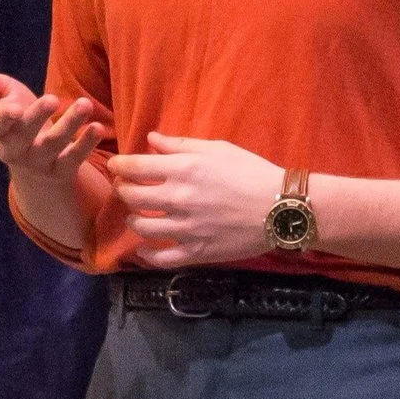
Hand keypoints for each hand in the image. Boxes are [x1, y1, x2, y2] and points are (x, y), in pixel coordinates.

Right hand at [0, 57, 104, 181]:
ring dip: (69, 125)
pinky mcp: (61, 170)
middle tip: (52, 98)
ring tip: (85, 104)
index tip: (15, 108)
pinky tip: (98, 127)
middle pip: (24, 135)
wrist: (32, 161)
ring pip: (53, 145)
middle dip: (37, 117)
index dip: (3, 117)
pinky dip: (86, 144)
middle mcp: (13, 150)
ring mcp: (37, 163)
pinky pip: (73, 159)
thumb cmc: (14, 117)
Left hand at [106, 132, 283, 267]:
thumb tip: (150, 140)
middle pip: (132, 196)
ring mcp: (187, 228)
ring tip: (136, 216)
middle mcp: (179, 198)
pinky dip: (147, 255)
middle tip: (126, 189)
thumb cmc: (253, 172)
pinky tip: (144, 249)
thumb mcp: (219, 149)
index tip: (117, 166)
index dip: (119, 166)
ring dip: (132, 219)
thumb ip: (181, 145)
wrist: (282, 207)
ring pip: (141, 226)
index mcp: (184, 169)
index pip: (134, 168)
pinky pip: (162, 258)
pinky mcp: (197, 251)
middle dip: (123, 190)